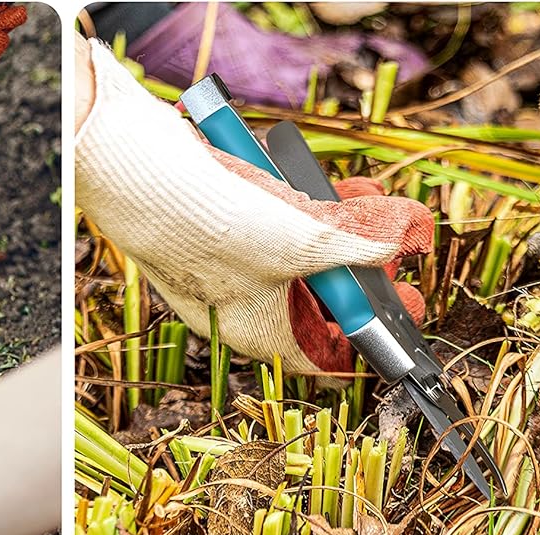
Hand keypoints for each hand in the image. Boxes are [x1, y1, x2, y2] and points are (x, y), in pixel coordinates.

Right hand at [76, 40, 431, 377]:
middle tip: (393, 251)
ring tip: (366, 199)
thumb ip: (357, 241)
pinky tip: (317, 181)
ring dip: (338, 227)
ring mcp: (230, 266)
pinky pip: (274, 223)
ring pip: (299, 256)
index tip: (401, 312)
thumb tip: (402, 239)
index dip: (368, 337)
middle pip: (319, 300)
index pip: (325, 355)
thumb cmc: (205, 226)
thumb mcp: (300, 238)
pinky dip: (302, 203)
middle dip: (362, 270)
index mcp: (259, 333)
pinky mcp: (220, 226)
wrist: (136, 174)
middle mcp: (244, 307)